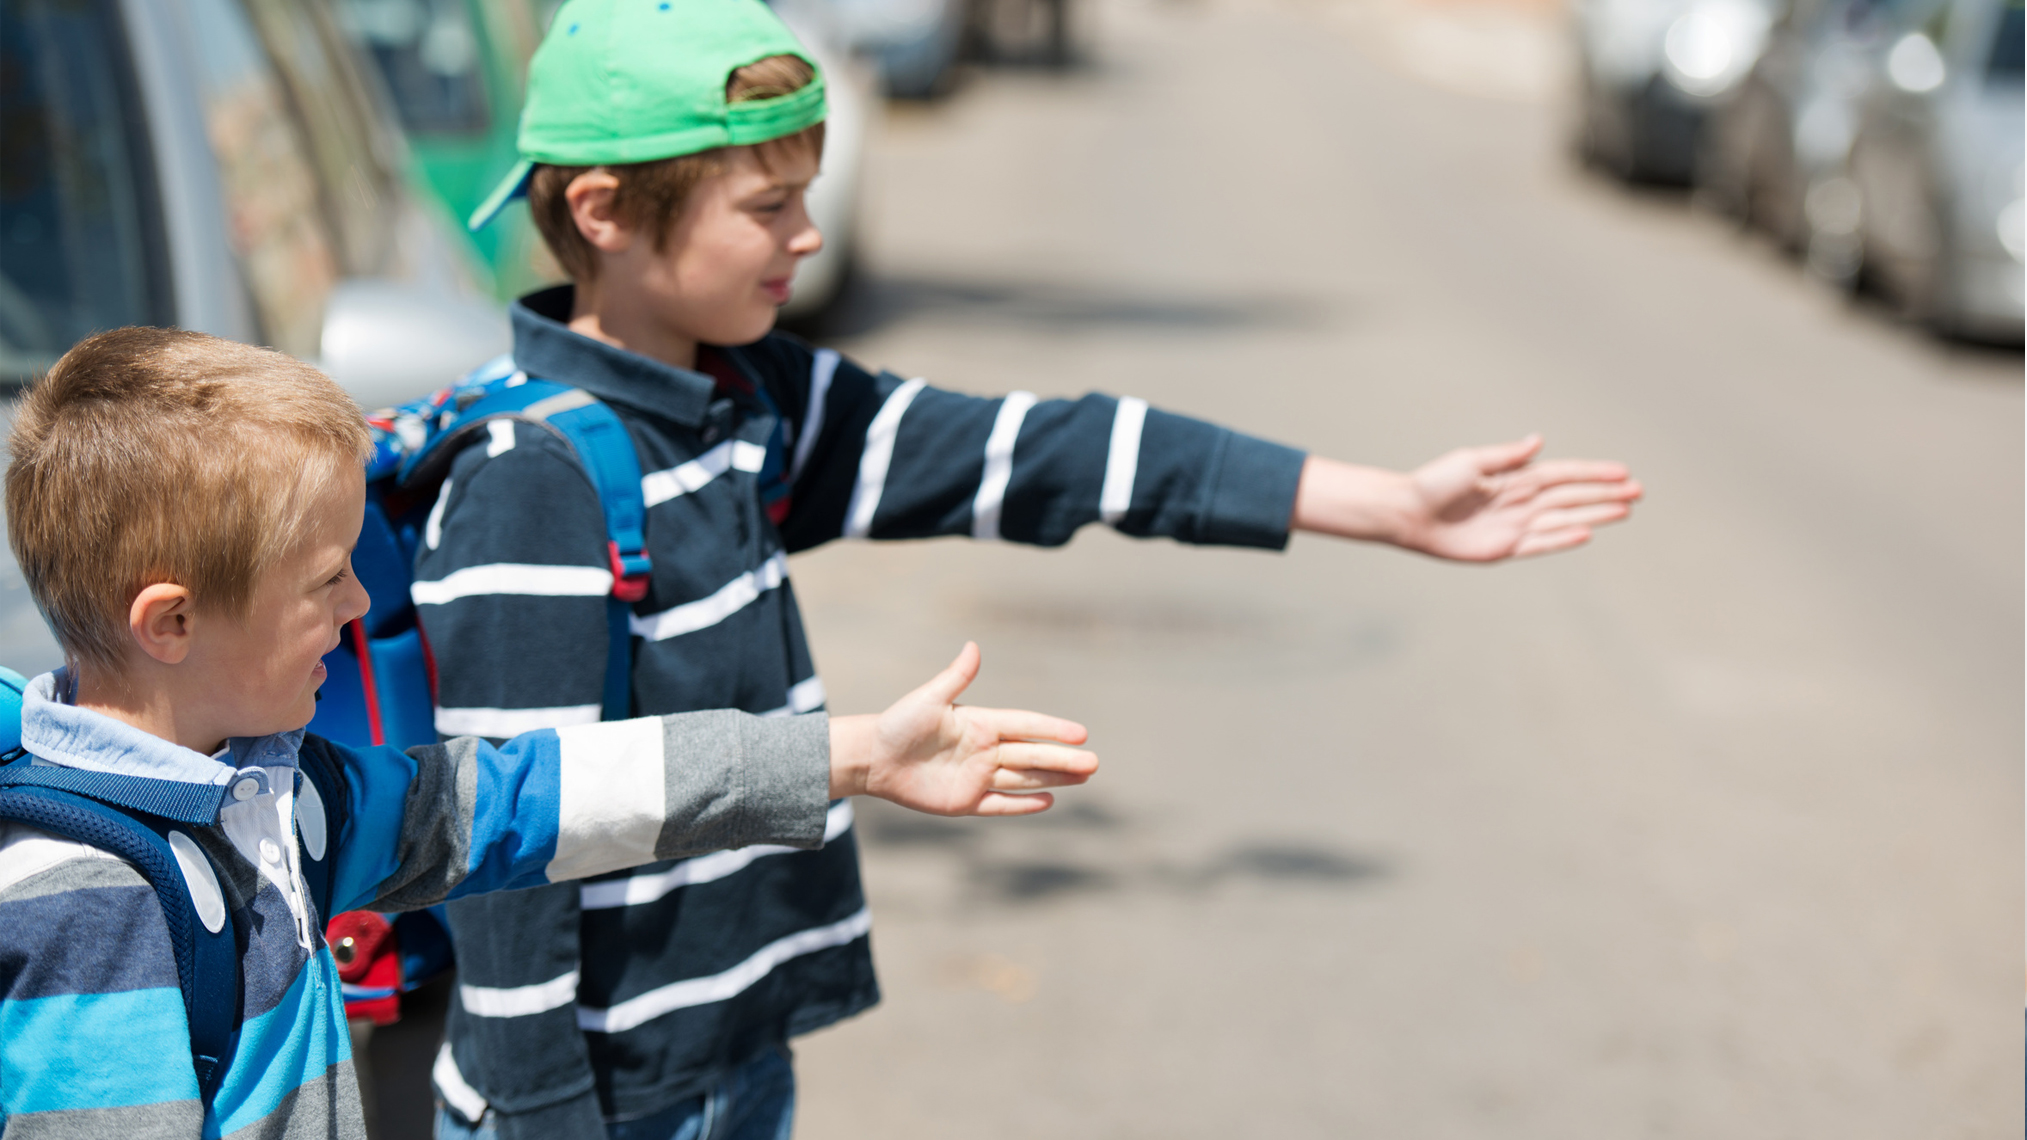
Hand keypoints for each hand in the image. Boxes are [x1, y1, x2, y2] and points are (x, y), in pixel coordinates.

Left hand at [828, 643, 1096, 815]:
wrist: (872, 759)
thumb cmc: (899, 723)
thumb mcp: (929, 698)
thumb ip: (955, 677)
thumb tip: (974, 646)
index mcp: (981, 723)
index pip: (1025, 726)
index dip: (1052, 729)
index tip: (1081, 733)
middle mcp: (985, 750)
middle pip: (1032, 755)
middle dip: (1063, 759)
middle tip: (1094, 763)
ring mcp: (977, 777)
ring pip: (1024, 779)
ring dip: (1054, 778)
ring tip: (1084, 777)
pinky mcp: (965, 802)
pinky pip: (1001, 804)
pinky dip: (1024, 804)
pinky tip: (1050, 800)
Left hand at [1291, 436, 1640, 560]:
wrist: (1408, 513)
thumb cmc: (1434, 483)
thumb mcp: (1472, 462)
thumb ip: (1508, 456)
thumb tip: (1539, 440)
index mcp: (1515, 478)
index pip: (1564, 474)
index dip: (1593, 473)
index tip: (1623, 471)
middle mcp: (1521, 502)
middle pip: (1572, 497)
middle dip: (1605, 494)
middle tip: (1638, 492)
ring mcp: (1515, 526)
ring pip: (1564, 520)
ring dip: (1594, 515)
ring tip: (1625, 511)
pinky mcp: (1503, 548)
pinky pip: (1540, 544)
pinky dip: (1563, 539)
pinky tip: (1587, 532)